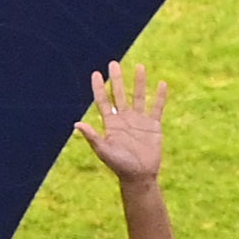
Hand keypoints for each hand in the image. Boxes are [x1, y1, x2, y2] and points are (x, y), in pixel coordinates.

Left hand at [79, 62, 166, 184]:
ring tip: (140, 66)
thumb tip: (76, 124)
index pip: (103, 101)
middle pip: (120, 94)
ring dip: (139, 82)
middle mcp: (124, 118)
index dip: (99, 87)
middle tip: (114, 63)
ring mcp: (139, 121)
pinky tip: (162, 84)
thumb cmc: (119, 165)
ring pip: (139, 96)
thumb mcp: (104, 151)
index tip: (96, 73)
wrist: (139, 175)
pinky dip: (160, 96)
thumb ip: (92, 137)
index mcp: (111, 123)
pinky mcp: (154, 126)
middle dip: (117, 78)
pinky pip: (157, 108)